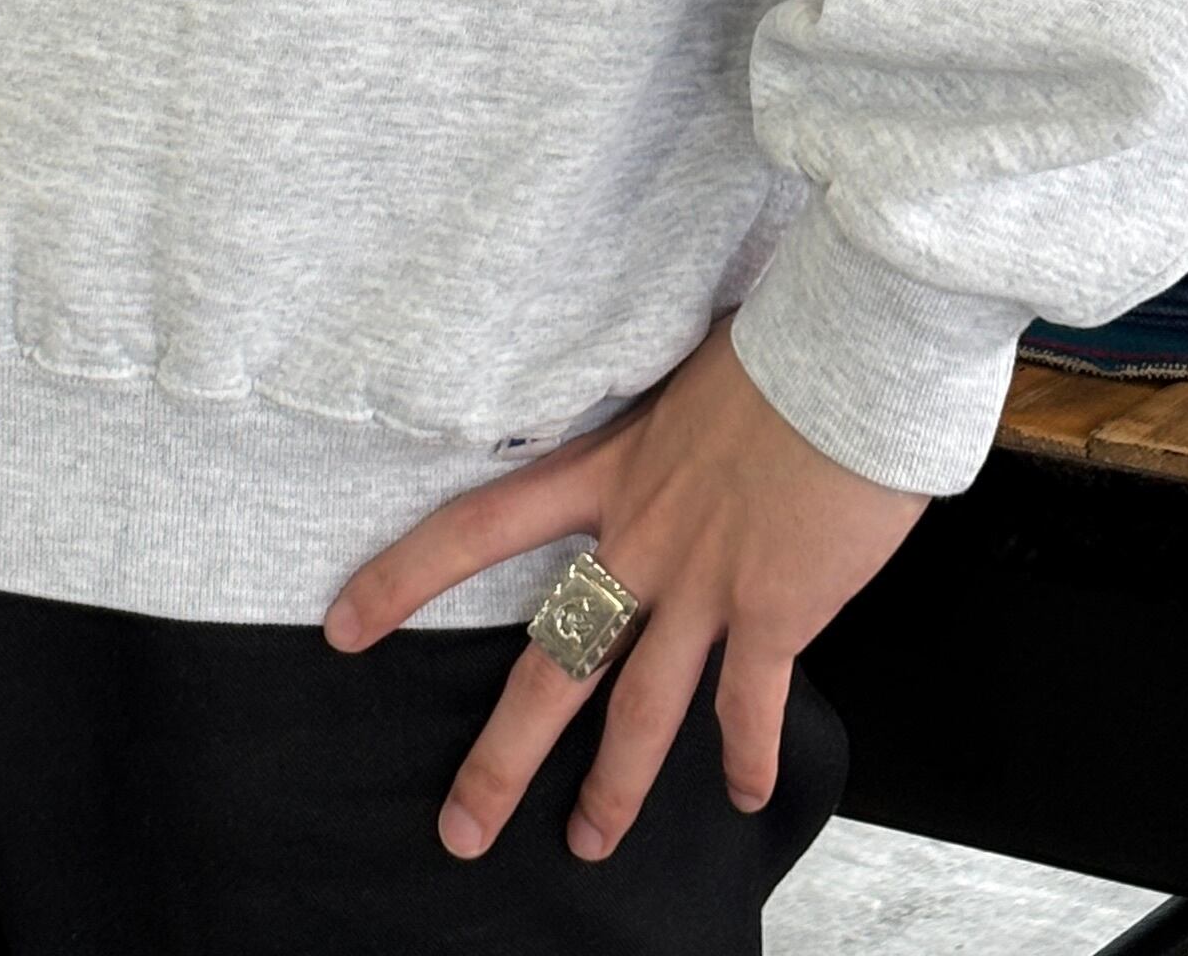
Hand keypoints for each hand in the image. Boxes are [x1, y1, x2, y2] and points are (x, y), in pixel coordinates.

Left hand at [321, 313, 924, 861]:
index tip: (343, 624)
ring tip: (587, 842)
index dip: (403, 579)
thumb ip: (648, 423)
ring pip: (639, 711)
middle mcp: (640, 538)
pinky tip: (740, 794)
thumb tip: (649, 429)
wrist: (844, 353)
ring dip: (612, 789)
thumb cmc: (768, 345)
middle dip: (502, 758)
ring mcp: (703, 582)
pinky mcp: (774, 609)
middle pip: (551, 665)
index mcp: (603, 471)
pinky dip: (746, 756)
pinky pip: (748, 705)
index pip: (475, 528)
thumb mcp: (674, 369)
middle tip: (460, 829)